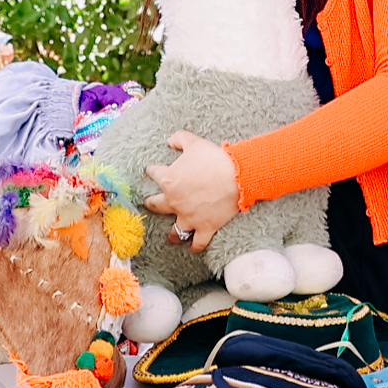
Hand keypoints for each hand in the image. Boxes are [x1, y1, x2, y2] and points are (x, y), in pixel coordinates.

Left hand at [142, 131, 240, 246]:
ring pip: (175, 231)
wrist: (237, 176)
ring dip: (172, 234)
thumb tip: (170, 140)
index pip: (154, 174)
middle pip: (156, 205)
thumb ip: (179, 139)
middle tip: (150, 203)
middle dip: (151, 204)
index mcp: (169, 180)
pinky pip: (197, 242)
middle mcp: (174, 201)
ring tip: (170, 237)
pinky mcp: (205, 227)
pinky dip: (194, 247)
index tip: (152, 171)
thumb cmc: (215, 159)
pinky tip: (192, 248)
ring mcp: (189, 217)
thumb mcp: (195, 143)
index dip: (153, 171)